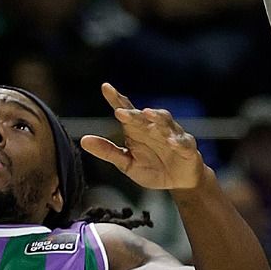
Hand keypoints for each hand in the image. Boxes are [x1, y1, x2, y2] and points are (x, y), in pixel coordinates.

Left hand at [79, 83, 203, 191]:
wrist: (179, 182)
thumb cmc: (152, 168)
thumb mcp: (127, 163)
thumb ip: (107, 152)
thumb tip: (83, 140)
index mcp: (137, 130)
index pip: (126, 110)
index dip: (116, 99)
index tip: (105, 87)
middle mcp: (154, 128)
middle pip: (143, 116)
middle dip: (133, 113)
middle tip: (120, 112)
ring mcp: (172, 135)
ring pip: (165, 121)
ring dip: (157, 118)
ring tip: (148, 114)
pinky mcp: (187, 147)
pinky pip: (183, 142)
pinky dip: (178, 141)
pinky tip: (171, 141)